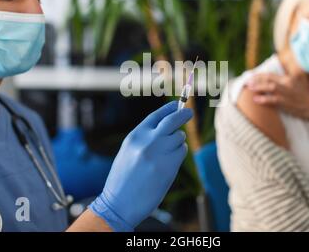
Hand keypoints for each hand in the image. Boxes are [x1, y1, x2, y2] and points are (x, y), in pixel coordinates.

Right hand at [88, 101, 192, 231]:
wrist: (120, 202)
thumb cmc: (124, 179)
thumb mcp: (129, 151)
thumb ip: (145, 138)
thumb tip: (166, 127)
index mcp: (135, 136)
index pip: (156, 115)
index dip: (169, 108)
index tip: (177, 105)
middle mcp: (147, 141)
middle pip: (172, 120)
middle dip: (183, 115)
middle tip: (188, 113)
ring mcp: (159, 153)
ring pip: (179, 138)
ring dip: (178, 143)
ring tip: (166, 156)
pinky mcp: (169, 166)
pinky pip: (181, 153)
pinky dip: (178, 155)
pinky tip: (168, 165)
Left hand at [246, 73, 308, 121]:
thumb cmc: (304, 96)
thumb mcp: (295, 84)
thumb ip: (284, 81)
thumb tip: (272, 80)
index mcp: (288, 78)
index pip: (271, 75)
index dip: (260, 75)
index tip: (252, 75)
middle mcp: (287, 84)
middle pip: (268, 80)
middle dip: (256, 80)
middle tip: (247, 81)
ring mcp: (286, 93)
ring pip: (269, 88)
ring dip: (258, 87)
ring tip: (250, 88)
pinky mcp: (286, 103)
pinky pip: (272, 100)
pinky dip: (263, 99)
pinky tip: (256, 99)